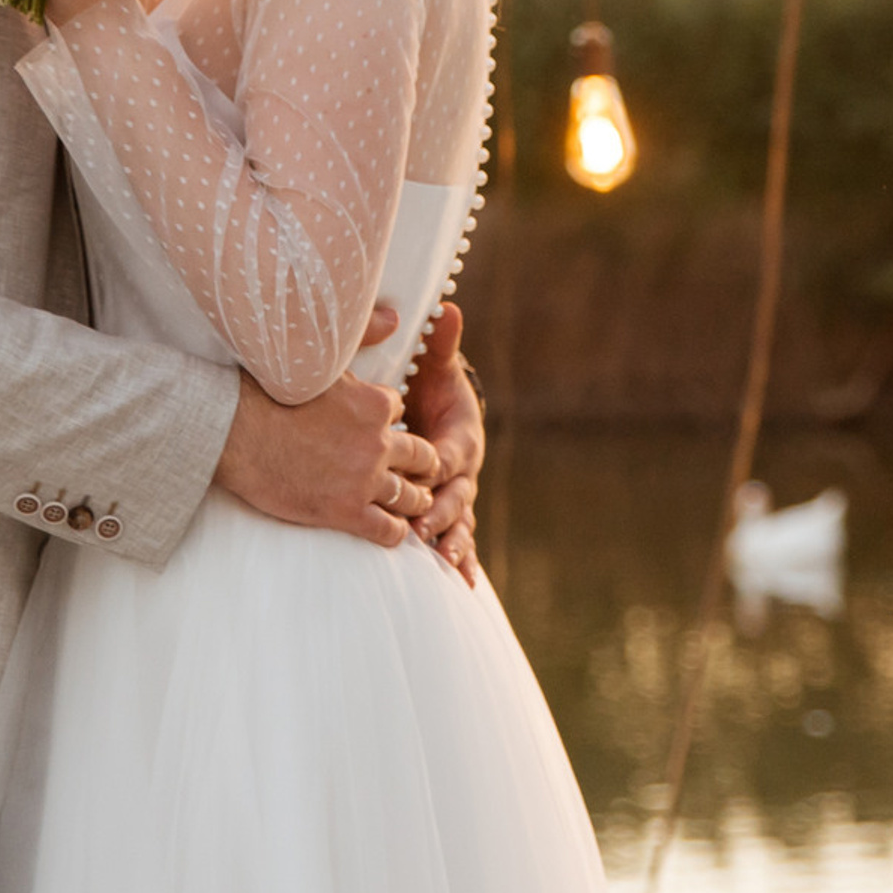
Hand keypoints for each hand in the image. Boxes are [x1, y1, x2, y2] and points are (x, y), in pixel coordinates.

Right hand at [213, 352, 439, 548]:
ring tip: (412, 504)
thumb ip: (363, 337)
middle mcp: (378, 443)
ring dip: (414, 500)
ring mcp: (364, 481)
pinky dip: (396, 532)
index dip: (393, 423)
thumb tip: (394, 316)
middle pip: (422, 458)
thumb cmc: (269, 391)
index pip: (401, 414)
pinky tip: (391, 529)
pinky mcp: (345, 512)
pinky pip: (390, 530)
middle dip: (422, 466)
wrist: (234, 432)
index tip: (386, 432)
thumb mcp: (323, 360)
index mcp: (376, 405)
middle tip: (419, 474)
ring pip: (411, 496)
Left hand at [406, 303, 484, 585]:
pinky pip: (458, 536)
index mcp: (461, 437)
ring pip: (461, 522)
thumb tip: (446, 308)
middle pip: (456, 495)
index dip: (437, 467)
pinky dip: (464, 560)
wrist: (439, 407)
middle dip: (443, 513)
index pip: (448, 455)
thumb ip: (441, 344)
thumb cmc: (433, 386)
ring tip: (448, 564)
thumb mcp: (436, 366)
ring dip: (455, 542)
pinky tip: (466, 584)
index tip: (425, 476)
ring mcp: (458, 494)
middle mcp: (463, 471)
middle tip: (427, 530)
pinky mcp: (449, 510)